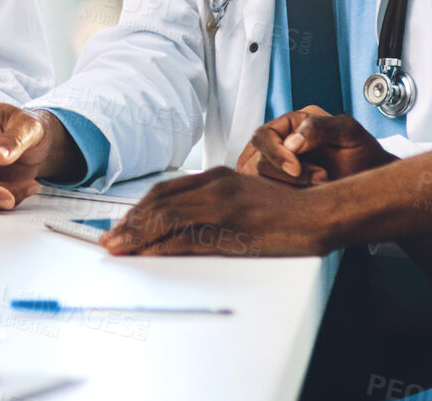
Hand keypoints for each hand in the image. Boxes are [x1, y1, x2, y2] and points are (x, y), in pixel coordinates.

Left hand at [101, 167, 334, 256]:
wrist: (320, 215)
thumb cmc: (286, 212)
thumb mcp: (243, 199)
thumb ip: (214, 206)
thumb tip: (182, 227)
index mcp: (217, 177)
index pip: (165, 191)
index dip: (139, 209)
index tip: (122, 225)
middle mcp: (215, 186)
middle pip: (159, 202)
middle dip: (130, 222)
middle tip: (110, 240)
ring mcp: (223, 205)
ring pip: (166, 217)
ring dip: (137, 234)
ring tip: (118, 248)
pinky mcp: (232, 228)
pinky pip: (188, 237)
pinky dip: (163, 246)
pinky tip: (149, 255)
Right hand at [236, 106, 396, 185]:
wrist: (372, 180)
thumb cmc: (363, 153)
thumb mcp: (349, 132)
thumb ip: (320, 128)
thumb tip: (291, 142)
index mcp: (291, 124)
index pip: (262, 136)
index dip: (275, 153)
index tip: (296, 168)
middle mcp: (279, 144)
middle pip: (257, 161)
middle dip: (287, 175)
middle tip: (321, 177)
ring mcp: (277, 168)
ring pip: (261, 183)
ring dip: (290, 188)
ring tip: (321, 183)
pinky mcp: (279, 189)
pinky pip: (269, 197)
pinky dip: (288, 199)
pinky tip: (309, 195)